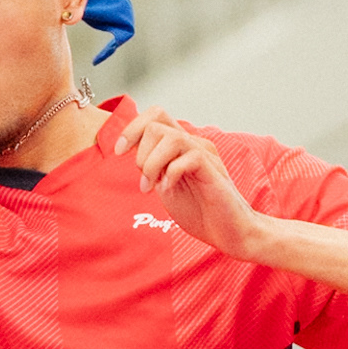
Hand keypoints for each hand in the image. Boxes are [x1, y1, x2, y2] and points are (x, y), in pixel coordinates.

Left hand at [115, 105, 259, 258]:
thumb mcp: (165, 185)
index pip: (154, 116)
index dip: (131, 129)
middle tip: (145, 181)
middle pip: (156, 123)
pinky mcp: (213, 169)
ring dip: (153, 163)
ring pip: (170, 137)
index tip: (119, 152)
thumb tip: (129, 151)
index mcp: (181, 146)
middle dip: (140, 153)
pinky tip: (169, 189)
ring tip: (153, 186)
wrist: (228, 232)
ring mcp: (205, 154)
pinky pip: (189, 157)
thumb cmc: (200, 211)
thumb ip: (151, 167)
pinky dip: (171, 174)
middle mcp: (193, 143)